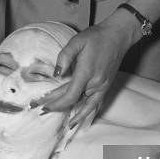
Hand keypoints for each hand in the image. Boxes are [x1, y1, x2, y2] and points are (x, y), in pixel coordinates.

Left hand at [34, 11, 140, 127]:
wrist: (118, 36)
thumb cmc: (96, 37)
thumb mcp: (77, 42)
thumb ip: (64, 57)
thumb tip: (56, 73)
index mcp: (86, 73)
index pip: (70, 96)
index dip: (56, 104)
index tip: (44, 106)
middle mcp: (96, 83)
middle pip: (74, 101)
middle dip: (58, 106)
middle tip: (42, 111)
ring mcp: (102, 86)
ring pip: (85, 105)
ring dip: (72, 113)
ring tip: (62, 123)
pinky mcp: (105, 86)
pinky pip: (95, 104)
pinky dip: (86, 112)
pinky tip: (79, 118)